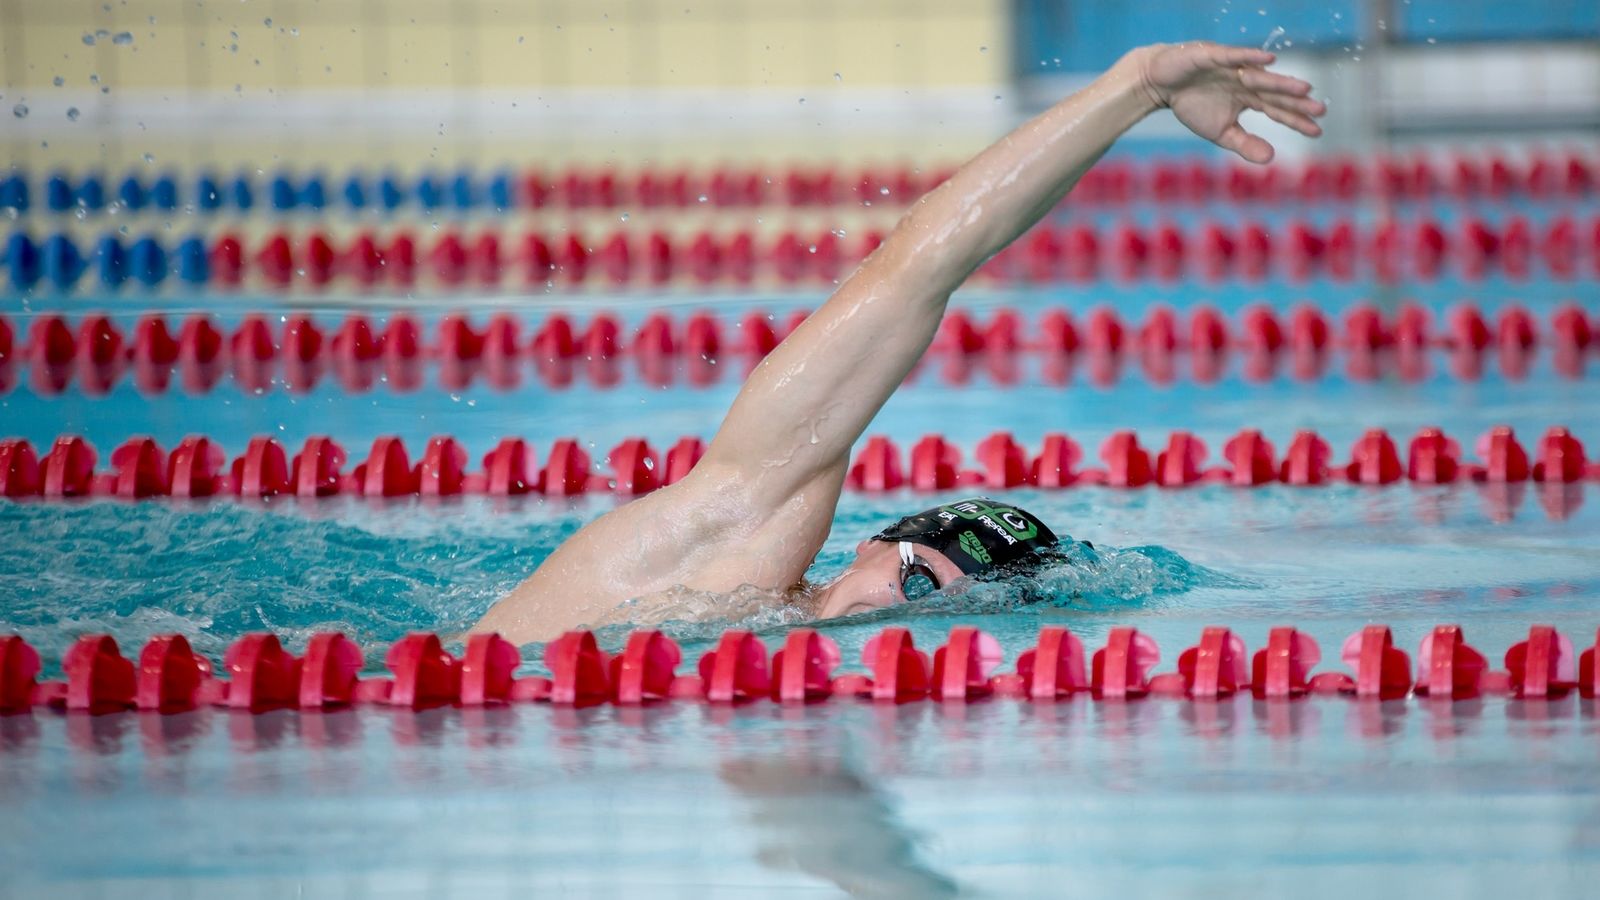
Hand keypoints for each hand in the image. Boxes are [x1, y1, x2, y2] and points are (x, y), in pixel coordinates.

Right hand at [1133, 42, 1325, 163]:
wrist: (1161, 85)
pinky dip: (1250, 58)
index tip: (1317, 132)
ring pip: (1260, 76)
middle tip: (1321, 110)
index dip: (1296, 120)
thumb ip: (1245, 144)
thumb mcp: (1221, 132)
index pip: (1278, 110)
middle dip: (1297, 101)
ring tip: (1304, 89)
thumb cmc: (1193, 105)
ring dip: (1281, 82)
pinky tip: (1269, 61)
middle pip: (1276, 93)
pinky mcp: (1214, 56)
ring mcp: (1233, 68)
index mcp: (1250, 98)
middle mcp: (1247, 81)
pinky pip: (1235, 56)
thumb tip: (1272, 159)